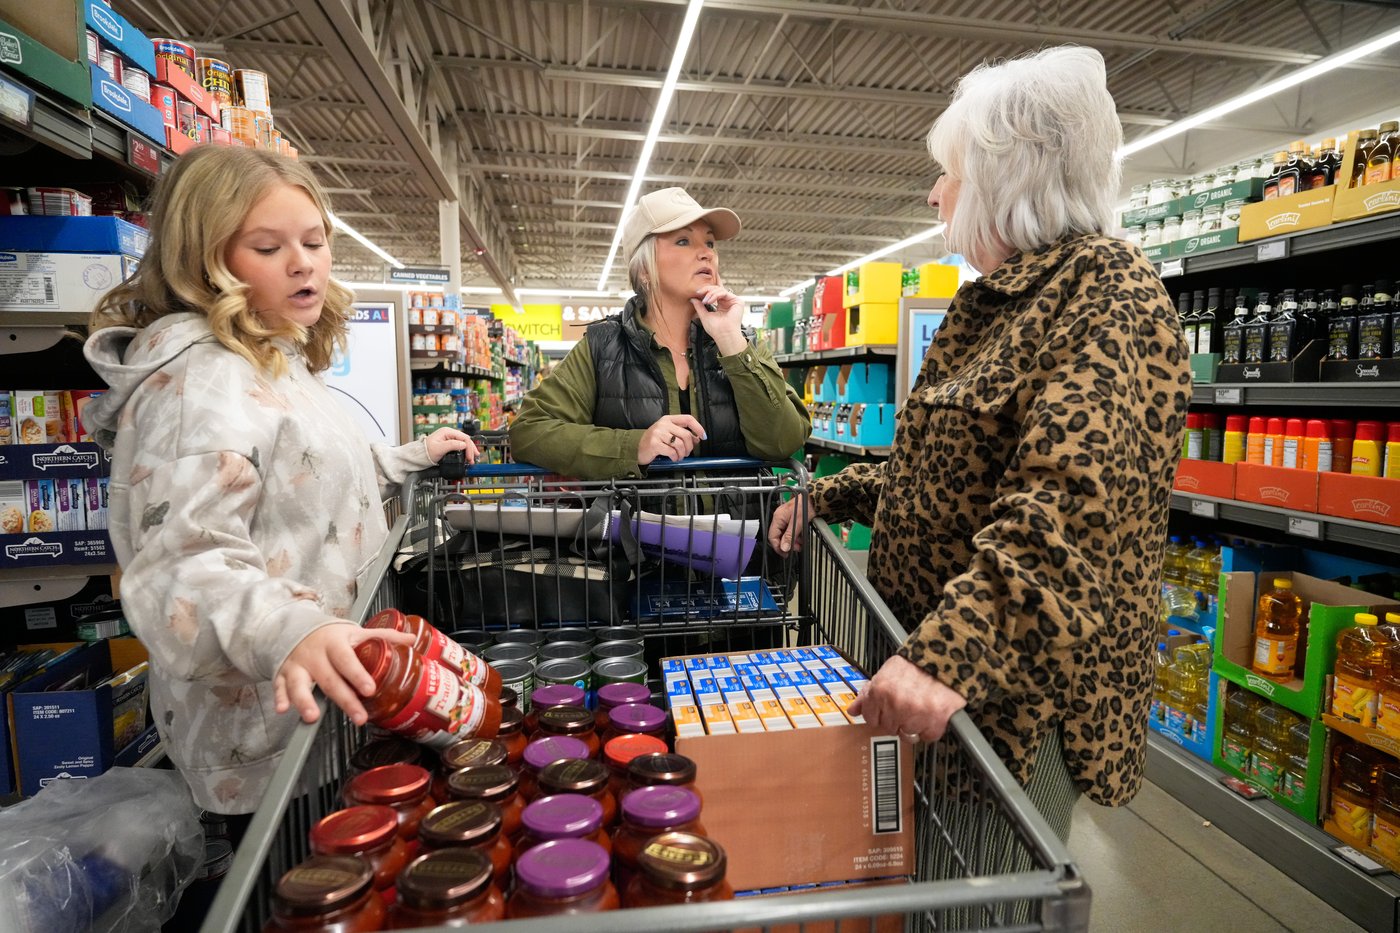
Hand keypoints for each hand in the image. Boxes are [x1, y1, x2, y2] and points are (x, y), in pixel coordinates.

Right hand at [274, 623, 415, 724]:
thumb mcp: (356, 632)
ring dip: (304, 700)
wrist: (299, 628)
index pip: (347, 660)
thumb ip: (383, 637)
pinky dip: (279, 697)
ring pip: (299, 684)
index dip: (358, 674)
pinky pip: (279, 686)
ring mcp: (297, 665)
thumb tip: (413, 640)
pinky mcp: (283, 673)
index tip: (369, 689)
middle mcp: (315, 655)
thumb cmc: (332, 635)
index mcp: (335, 643)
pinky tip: (283, 710)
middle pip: (330, 680)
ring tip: (312, 716)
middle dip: (344, 700)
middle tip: (359, 718)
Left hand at [425, 427, 477, 463]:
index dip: (469, 447)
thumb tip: (464, 445)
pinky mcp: (450, 444)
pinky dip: (465, 451)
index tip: (469, 457)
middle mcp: (449, 433)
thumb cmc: (426, 451)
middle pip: (465, 440)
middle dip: (471, 449)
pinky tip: (467, 456)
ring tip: (471, 459)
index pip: (463, 437)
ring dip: (469, 451)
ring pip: (464, 443)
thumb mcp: (439, 448)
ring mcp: (450, 438)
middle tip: (473, 459)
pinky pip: (460, 446)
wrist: (420, 455)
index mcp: (447, 431)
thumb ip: (452, 445)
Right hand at [638, 414, 705, 465]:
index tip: (703, 436)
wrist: (638, 449)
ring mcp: (658, 433)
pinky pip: (671, 452)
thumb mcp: (669, 434)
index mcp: (668, 419)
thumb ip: (682, 434)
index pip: (688, 419)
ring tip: (679, 456)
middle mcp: (663, 424)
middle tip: (687, 453)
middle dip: (689, 447)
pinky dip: (675, 457)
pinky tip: (673, 458)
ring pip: (680, 444)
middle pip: (686, 434)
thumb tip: (697, 438)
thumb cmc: (655, 441)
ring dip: (682, 454)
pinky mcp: (654, 444)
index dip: (698, 427)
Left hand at [691, 283, 747, 356]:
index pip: (714, 294)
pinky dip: (715, 295)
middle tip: (699, 293)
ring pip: (720, 290)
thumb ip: (699, 306)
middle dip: (707, 290)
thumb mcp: (704, 315)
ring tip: (705, 301)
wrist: (723, 335)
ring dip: (710, 293)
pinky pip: (724, 293)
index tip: (697, 292)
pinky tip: (710, 301)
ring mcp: (733, 302)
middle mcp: (728, 303)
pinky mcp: (737, 301)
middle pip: (717, 289)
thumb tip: (692, 298)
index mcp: (722, 306)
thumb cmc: (715, 329)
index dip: (705, 291)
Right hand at [768, 494, 812, 553]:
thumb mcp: (798, 523)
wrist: (814, 498)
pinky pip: (789, 530)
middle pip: (778, 536)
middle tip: (795, 548)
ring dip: (792, 541)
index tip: (785, 553)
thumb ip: (790, 536)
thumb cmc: (806, 506)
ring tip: (800, 543)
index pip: (772, 536)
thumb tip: (784, 548)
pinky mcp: (790, 519)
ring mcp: (784, 518)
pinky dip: (794, 535)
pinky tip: (801, 537)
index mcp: (778, 518)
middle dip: (786, 544)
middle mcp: (779, 518)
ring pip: (784, 534)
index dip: (778, 547)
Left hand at [848, 654, 966, 742]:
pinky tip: (931, 713)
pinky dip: (930, 728)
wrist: (946, 660)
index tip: (888, 708)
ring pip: (907, 735)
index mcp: (880, 691)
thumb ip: (868, 693)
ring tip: (920, 708)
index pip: (870, 719)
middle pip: (889, 728)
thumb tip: (853, 710)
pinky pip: (926, 736)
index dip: (880, 713)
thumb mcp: (886, 672)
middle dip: (897, 719)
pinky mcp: (934, 723)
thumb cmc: (917, 665)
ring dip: (913, 725)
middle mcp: (895, 705)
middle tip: (907, 705)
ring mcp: (914, 716)